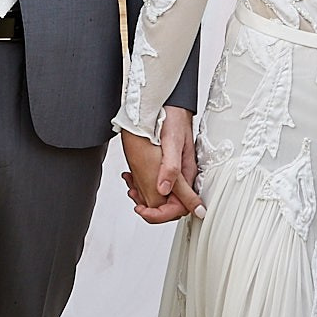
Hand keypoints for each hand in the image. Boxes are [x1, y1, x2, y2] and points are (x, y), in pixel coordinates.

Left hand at [120, 107, 203, 223]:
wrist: (170, 101)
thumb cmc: (174, 117)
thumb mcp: (171, 142)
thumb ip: (170, 168)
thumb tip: (163, 190)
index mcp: (186, 172)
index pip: (179, 207)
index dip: (159, 214)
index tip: (142, 210)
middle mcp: (182, 174)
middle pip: (169, 204)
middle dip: (149, 205)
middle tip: (133, 196)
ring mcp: (174, 169)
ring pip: (160, 194)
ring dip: (143, 194)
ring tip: (129, 184)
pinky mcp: (165, 164)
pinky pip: (155, 182)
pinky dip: (141, 183)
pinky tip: (131, 175)